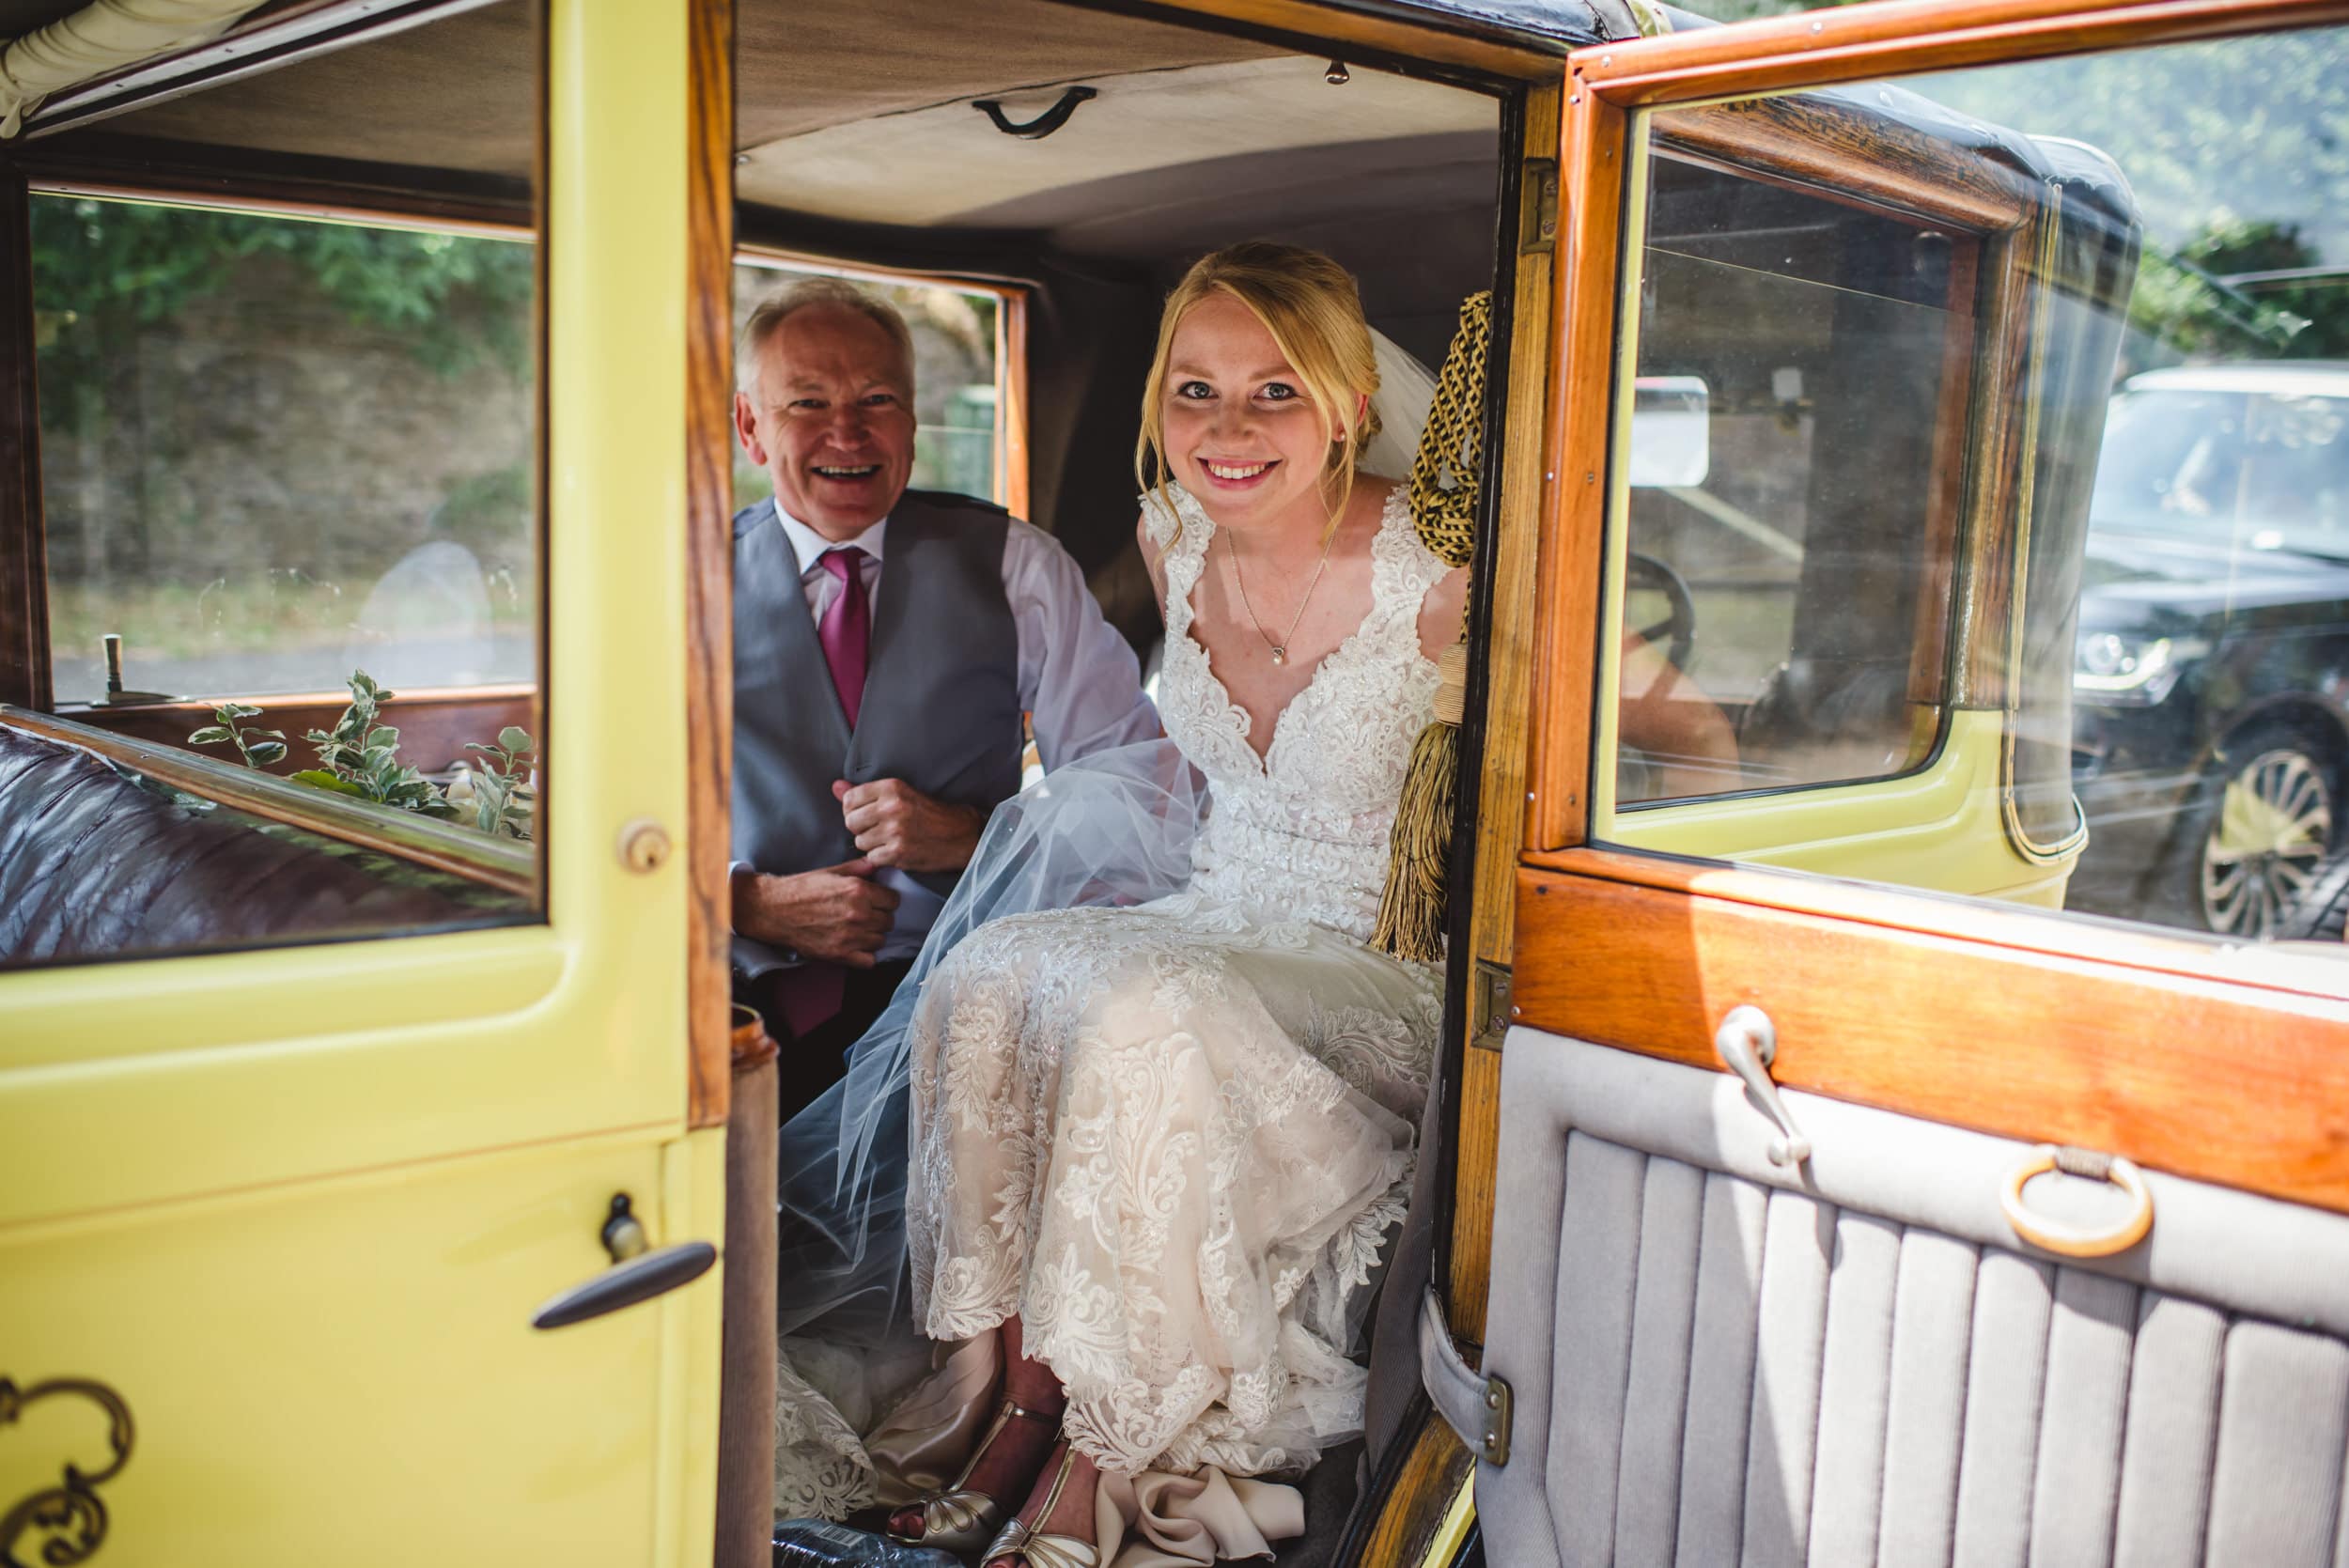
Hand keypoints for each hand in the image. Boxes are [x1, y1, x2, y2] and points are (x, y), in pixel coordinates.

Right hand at [731, 859, 898, 966]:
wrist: (774, 909)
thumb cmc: (801, 889)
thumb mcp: (831, 872)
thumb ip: (858, 869)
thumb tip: (876, 865)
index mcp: (858, 891)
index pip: (893, 900)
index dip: (886, 900)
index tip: (878, 901)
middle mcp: (858, 914)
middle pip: (888, 921)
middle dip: (880, 917)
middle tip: (866, 914)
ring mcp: (850, 936)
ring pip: (880, 940)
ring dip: (873, 935)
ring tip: (859, 929)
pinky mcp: (839, 954)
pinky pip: (869, 961)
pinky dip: (865, 955)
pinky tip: (855, 945)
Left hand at [834, 778, 985, 873]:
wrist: (962, 835)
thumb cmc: (931, 814)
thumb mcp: (901, 794)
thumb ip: (865, 792)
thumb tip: (835, 786)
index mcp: (891, 787)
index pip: (849, 799)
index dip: (854, 811)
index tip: (868, 815)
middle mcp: (891, 807)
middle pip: (851, 822)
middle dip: (861, 829)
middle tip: (880, 830)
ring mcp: (894, 831)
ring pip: (860, 842)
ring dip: (871, 845)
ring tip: (890, 840)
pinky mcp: (898, 852)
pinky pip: (872, 858)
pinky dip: (881, 858)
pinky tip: (896, 851)